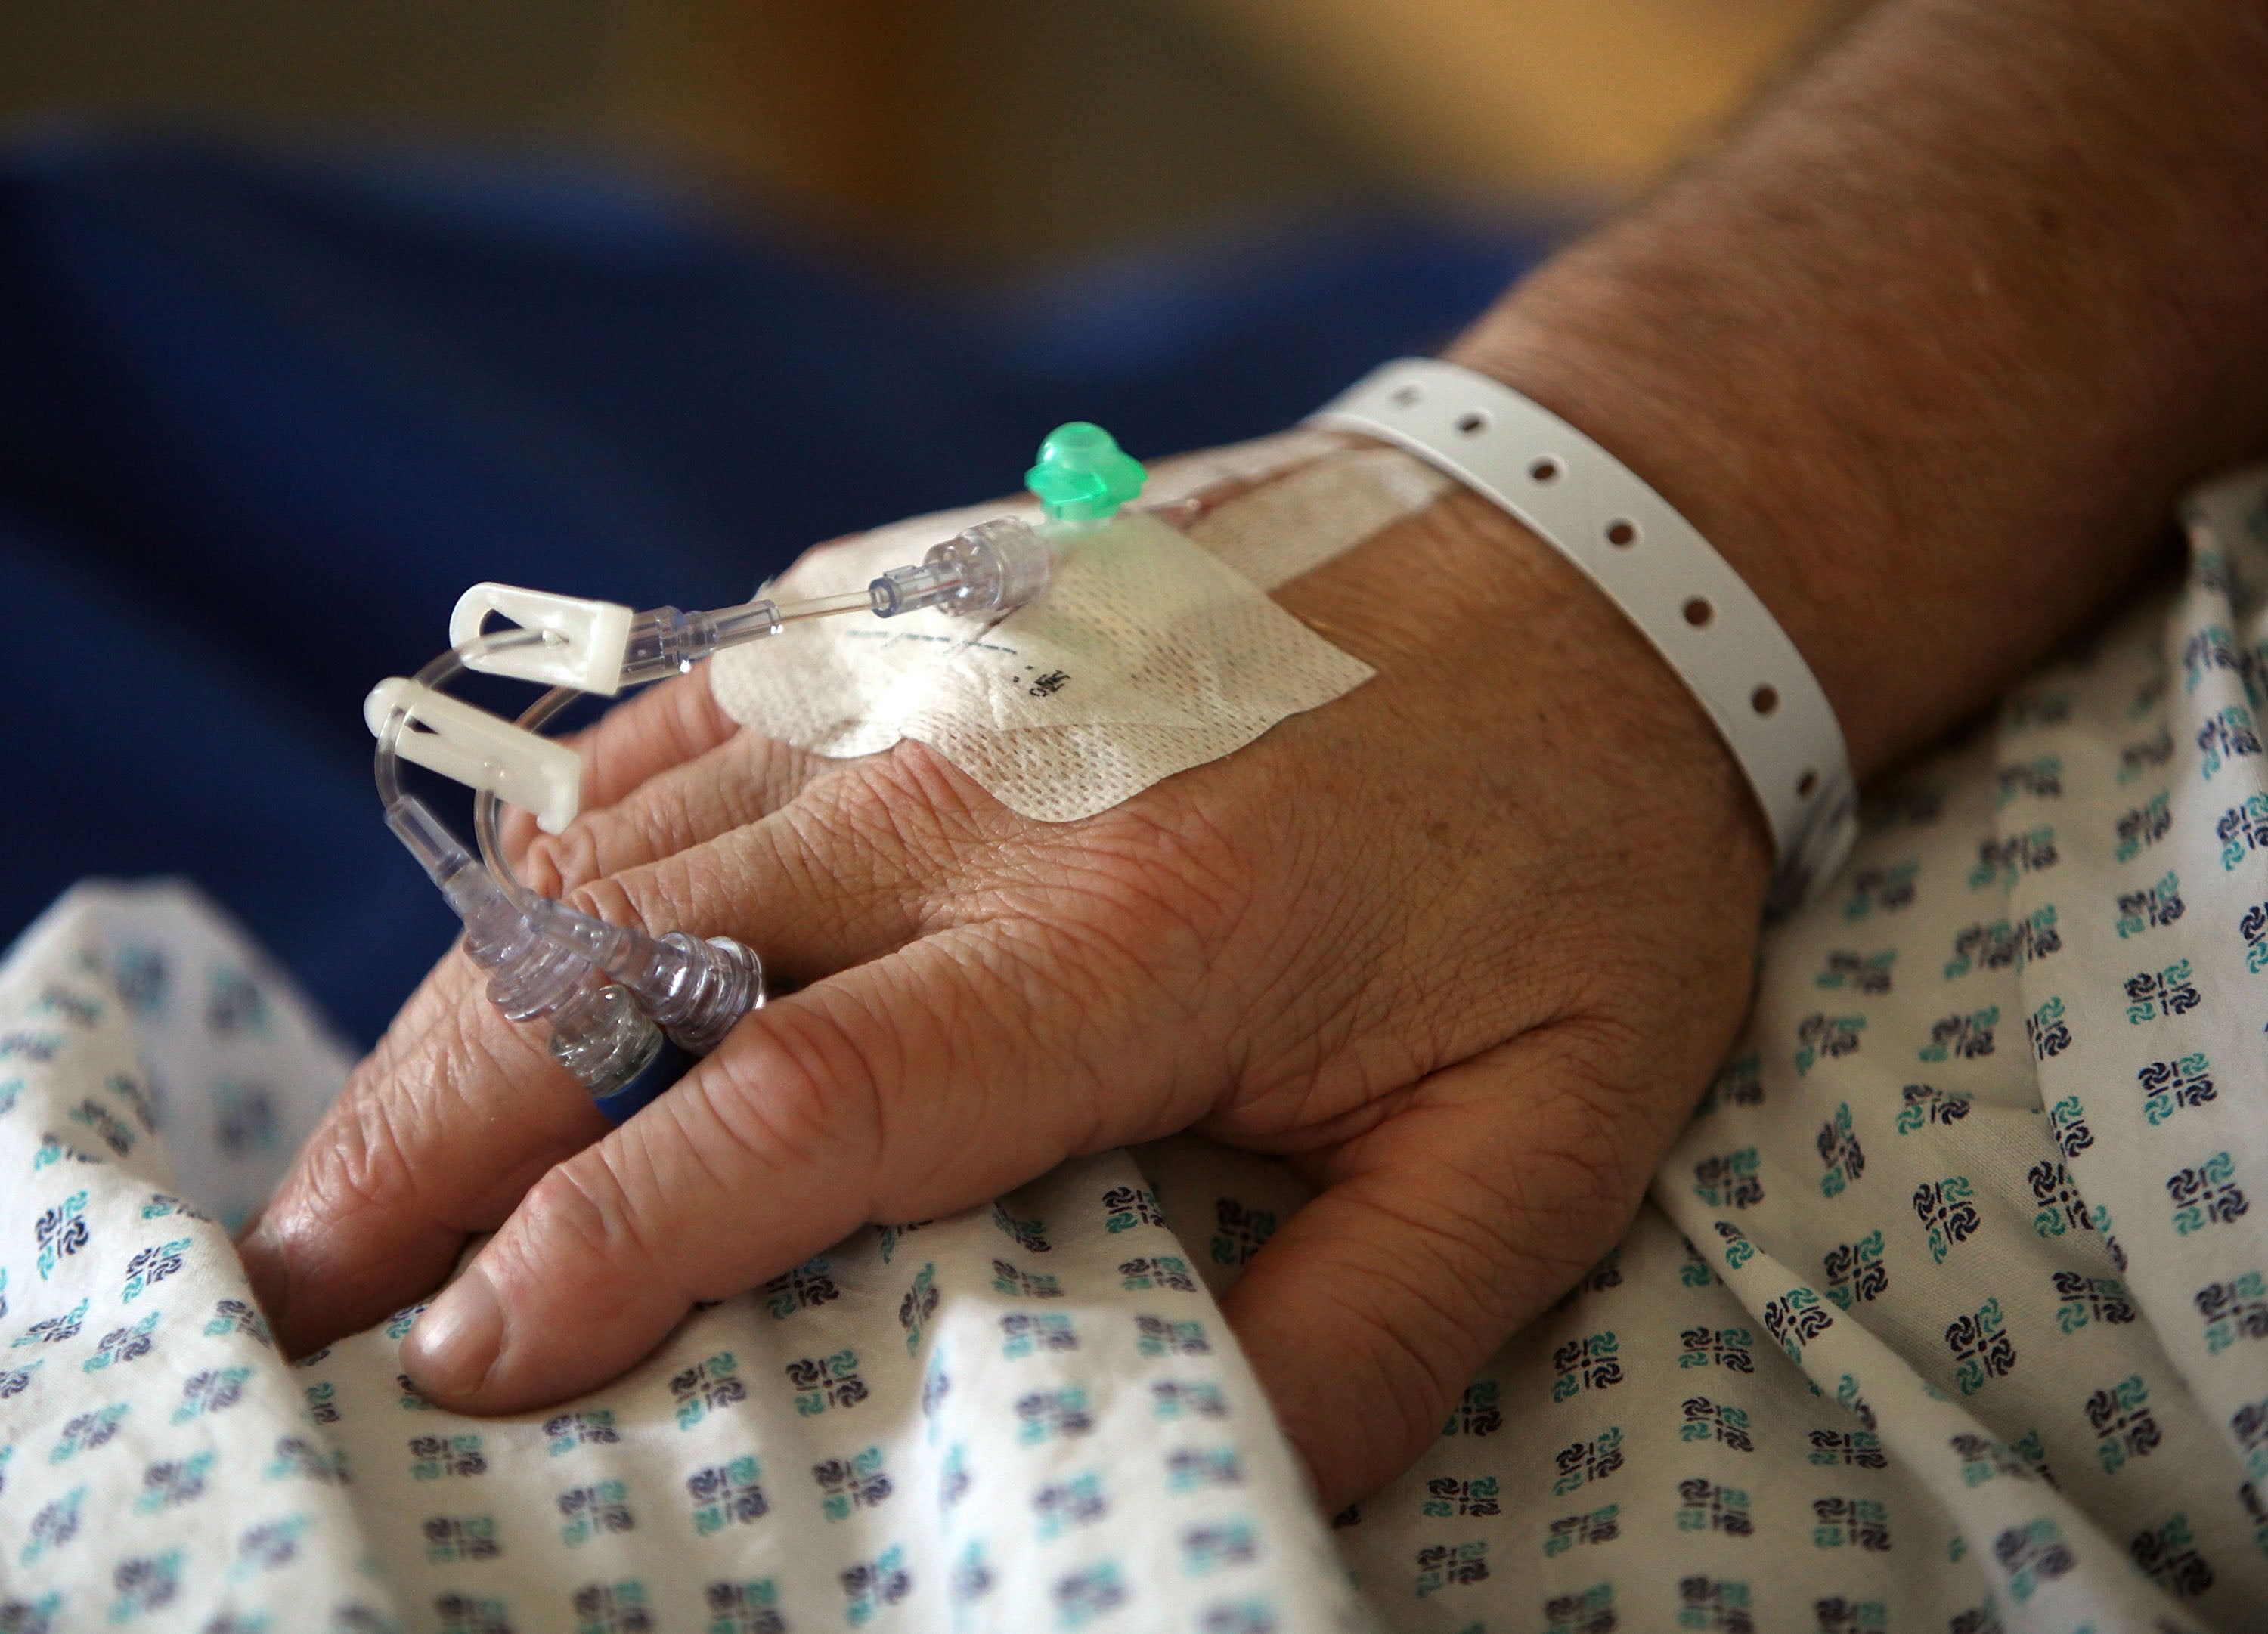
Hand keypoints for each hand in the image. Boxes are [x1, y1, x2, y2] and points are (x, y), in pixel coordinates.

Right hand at [238, 481, 1769, 1507]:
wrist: (1597, 557)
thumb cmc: (1580, 853)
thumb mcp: (1543, 1138)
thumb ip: (1366, 1338)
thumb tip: (1197, 1499)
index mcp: (1135, 933)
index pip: (807, 1102)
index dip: (611, 1244)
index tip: (467, 1358)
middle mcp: (987, 781)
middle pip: (638, 954)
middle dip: (441, 1128)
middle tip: (315, 1278)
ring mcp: (939, 665)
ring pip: (622, 829)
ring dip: (476, 994)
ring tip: (377, 1141)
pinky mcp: (927, 597)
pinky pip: (685, 709)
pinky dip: (571, 832)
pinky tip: (524, 928)